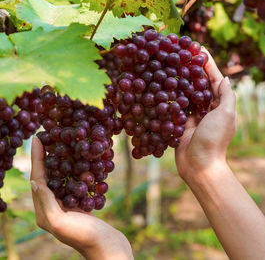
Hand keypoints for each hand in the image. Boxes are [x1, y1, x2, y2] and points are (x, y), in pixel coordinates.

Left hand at [30, 137, 133, 259]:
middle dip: (47, 157)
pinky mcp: (80, 206)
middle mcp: (53, 208)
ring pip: (62, 178)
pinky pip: (76, 184)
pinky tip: (83, 161)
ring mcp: (68, 206)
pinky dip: (77, 171)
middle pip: (48, 176)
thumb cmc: (85, 237)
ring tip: (64, 145)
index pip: (38, 179)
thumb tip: (35, 182)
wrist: (109, 247)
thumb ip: (47, 203)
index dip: (37, 158)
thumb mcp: (61, 222)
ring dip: (62, 161)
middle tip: (50, 137)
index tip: (38, 138)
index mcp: (45, 212)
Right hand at [175, 48, 236, 181]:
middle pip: (200, 84)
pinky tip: (163, 84)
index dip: (208, 64)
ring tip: (171, 64)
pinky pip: (177, 106)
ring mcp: (194, 116)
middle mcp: (209, 109)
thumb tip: (225, 78)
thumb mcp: (226, 114)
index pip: (215, 79)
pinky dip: (172, 96)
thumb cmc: (215, 139)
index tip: (199, 48)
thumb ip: (226, 95)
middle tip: (181, 53)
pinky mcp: (182, 124)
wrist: (200, 166)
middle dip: (192, 69)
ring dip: (181, 80)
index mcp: (221, 105)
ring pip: (187, 93)